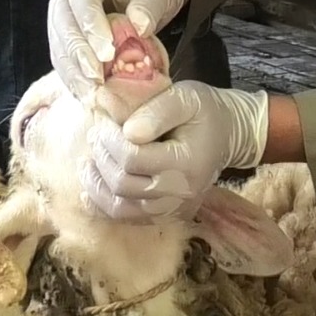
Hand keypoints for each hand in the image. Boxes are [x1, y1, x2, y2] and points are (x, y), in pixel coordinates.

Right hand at [47, 0, 186, 93]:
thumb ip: (150, 6)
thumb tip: (139, 26)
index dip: (91, 27)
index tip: (107, 54)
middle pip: (64, 22)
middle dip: (79, 54)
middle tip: (97, 79)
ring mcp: (58, 10)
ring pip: (57, 42)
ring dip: (73, 70)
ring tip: (90, 92)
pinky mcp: (59, 32)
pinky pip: (59, 55)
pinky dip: (71, 76)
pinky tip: (84, 93)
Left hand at [81, 82, 269, 220]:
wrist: (228, 134)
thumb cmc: (205, 111)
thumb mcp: (186, 97)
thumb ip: (157, 111)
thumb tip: (128, 132)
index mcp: (187, 161)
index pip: (132, 158)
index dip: (109, 141)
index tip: (102, 124)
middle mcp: (180, 192)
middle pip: (123, 184)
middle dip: (101, 159)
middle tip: (95, 137)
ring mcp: (173, 209)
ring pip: (120, 207)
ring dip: (96, 186)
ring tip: (88, 163)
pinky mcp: (166, 215)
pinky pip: (128, 218)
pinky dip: (104, 205)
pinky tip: (92, 188)